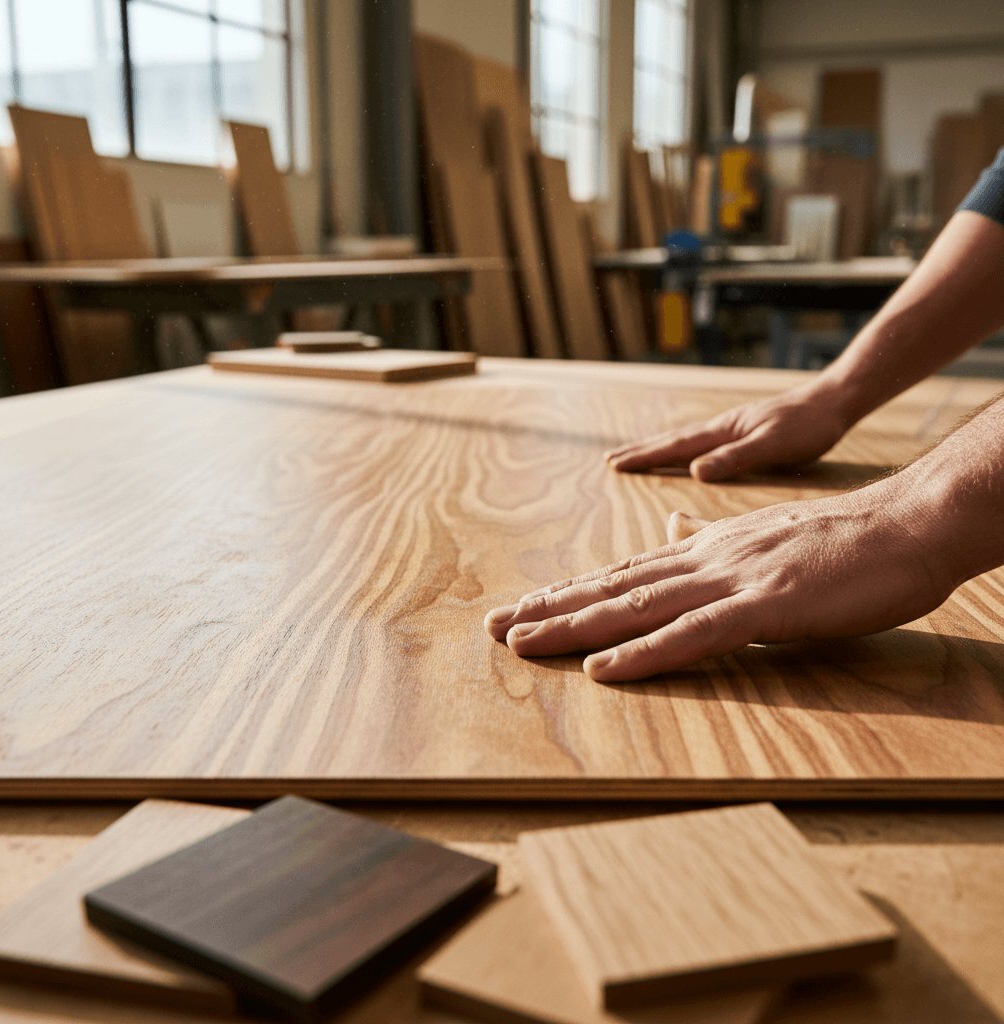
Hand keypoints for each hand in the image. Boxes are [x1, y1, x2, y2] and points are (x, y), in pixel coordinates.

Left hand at [484, 480, 957, 680]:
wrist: (906, 524)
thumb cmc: (842, 541)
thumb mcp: (763, 537)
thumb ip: (711, 540)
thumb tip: (672, 530)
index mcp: (706, 549)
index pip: (623, 574)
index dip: (569, 591)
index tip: (523, 606)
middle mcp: (705, 559)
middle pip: (613, 588)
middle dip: (548, 608)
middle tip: (493, 626)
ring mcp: (732, 581)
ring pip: (637, 608)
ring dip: (575, 626)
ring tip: (521, 642)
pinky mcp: (766, 606)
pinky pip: (694, 636)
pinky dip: (645, 653)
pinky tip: (603, 669)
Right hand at [605, 384, 850, 481]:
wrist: (835, 402)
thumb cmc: (808, 427)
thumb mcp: (772, 446)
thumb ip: (735, 459)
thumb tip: (694, 472)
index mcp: (723, 432)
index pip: (675, 447)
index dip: (644, 457)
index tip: (615, 464)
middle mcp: (723, 428)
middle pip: (673, 441)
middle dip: (642, 451)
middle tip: (612, 459)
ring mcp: (733, 428)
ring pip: (686, 440)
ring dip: (660, 448)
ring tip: (639, 455)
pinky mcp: (746, 432)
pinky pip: (703, 442)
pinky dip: (684, 448)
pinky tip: (688, 454)